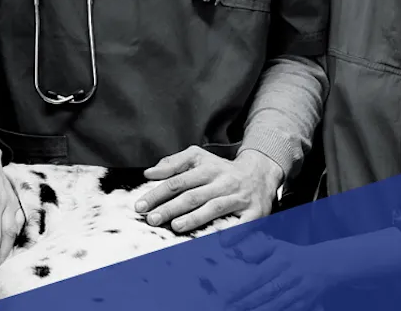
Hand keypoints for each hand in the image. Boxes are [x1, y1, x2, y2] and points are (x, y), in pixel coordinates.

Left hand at [138, 147, 282, 232]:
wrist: (261, 173)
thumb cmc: (220, 169)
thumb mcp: (198, 158)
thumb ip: (173, 163)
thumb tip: (149, 173)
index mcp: (207, 169)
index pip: (177, 182)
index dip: (157, 194)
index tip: (140, 206)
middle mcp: (222, 182)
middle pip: (192, 196)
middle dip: (170, 208)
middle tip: (152, 219)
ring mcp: (238, 197)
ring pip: (214, 208)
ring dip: (195, 218)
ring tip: (176, 226)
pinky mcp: (254, 212)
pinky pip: (242, 223)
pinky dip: (231, 232)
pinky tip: (220, 242)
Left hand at [222, 235, 335, 310]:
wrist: (326, 265)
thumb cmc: (294, 256)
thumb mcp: (277, 246)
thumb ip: (258, 250)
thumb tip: (241, 256)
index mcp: (282, 261)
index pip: (258, 276)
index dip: (243, 287)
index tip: (228, 295)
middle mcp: (291, 276)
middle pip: (266, 292)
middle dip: (247, 302)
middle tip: (230, 307)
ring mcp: (299, 291)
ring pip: (276, 304)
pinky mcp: (305, 302)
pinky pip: (288, 310)